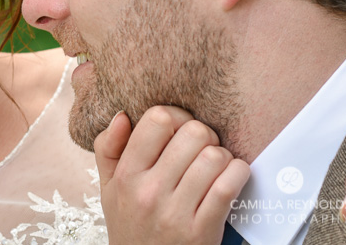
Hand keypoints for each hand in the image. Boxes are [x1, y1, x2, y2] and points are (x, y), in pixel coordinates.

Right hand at [94, 106, 249, 244]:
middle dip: (204, 135)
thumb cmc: (131, 225)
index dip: (176, 116)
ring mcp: (176, 212)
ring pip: (215, 157)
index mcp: (126, 175)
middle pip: (194, 133)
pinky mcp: (202, 230)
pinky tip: (232, 177)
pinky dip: (238, 174)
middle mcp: (149, 191)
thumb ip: (107, 148)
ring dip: (222, 157)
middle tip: (202, 148)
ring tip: (215, 166)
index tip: (180, 127)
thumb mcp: (107, 188)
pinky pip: (229, 186)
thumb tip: (122, 116)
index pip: (157, 120)